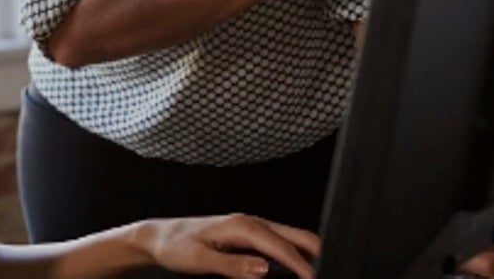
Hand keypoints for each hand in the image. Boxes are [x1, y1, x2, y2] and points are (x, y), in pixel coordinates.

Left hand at [139, 213, 319, 277]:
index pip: (281, 246)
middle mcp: (250, 222)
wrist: (159, 238)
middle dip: (317, 254)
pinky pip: (280, 244)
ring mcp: (251, 228)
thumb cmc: (176, 247)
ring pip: (291, 238)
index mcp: (241, 225)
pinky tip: (301, 270)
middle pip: (296, 235)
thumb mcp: (200, 260)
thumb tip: (265, 268)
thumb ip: (233, 266)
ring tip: (321, 272)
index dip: (302, 265)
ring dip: (308, 254)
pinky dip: (295, 255)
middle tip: (333, 271)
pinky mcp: (249, 237)